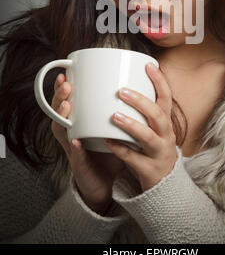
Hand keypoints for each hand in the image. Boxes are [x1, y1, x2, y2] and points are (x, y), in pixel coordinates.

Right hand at [51, 73, 125, 213]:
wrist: (105, 181)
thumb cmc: (109, 150)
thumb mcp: (112, 126)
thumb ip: (118, 109)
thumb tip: (135, 83)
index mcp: (78, 122)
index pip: (66, 101)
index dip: (62, 88)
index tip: (65, 73)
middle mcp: (71, 132)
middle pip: (59, 112)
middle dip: (60, 97)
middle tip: (66, 85)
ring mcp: (73, 149)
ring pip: (61, 131)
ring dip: (63, 117)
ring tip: (67, 105)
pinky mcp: (79, 165)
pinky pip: (76, 155)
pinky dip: (75, 148)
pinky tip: (76, 140)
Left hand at [104, 62, 177, 192]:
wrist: (165, 184)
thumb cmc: (153, 149)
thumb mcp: (154, 129)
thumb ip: (143, 111)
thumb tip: (124, 83)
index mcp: (166, 122)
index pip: (166, 97)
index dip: (159, 81)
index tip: (149, 65)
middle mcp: (166, 136)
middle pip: (158, 115)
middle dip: (141, 102)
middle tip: (122, 91)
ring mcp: (159, 153)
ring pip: (148, 137)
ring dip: (131, 125)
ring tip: (114, 116)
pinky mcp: (149, 169)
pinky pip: (134, 158)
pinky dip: (120, 149)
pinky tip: (107, 140)